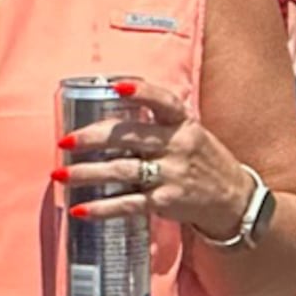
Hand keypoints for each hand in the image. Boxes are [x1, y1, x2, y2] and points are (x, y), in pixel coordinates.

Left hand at [56, 79, 256, 230]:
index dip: (139, 91)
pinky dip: (102, 208)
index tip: (113, 86)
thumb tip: (104, 116)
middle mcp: (178, 146)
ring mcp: (173, 174)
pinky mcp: (166, 202)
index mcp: (183, 124)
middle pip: (130, 136)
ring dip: (86, 174)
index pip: (163, 101)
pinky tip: (79, 209)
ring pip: (122, 170)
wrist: (235, 200)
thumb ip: (155, 125)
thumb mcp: (188, 134)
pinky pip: (128, 204)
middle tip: (65, 141)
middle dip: (93, 138)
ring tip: (60, 175)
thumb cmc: (201, 161)